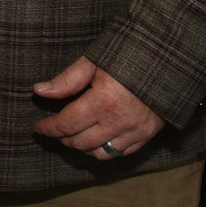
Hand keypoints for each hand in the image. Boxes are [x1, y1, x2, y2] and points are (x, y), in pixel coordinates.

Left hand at [31, 56, 163, 159]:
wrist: (167, 56)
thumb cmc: (127, 53)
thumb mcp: (93, 61)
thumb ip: (66, 80)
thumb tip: (39, 91)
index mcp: (103, 101)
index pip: (67, 124)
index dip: (49, 128)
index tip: (38, 127)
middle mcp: (119, 121)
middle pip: (81, 142)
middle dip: (63, 138)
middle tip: (54, 129)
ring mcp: (136, 130)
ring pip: (100, 153)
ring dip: (82, 147)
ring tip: (72, 136)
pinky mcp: (148, 134)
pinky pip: (121, 153)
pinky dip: (104, 150)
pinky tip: (96, 140)